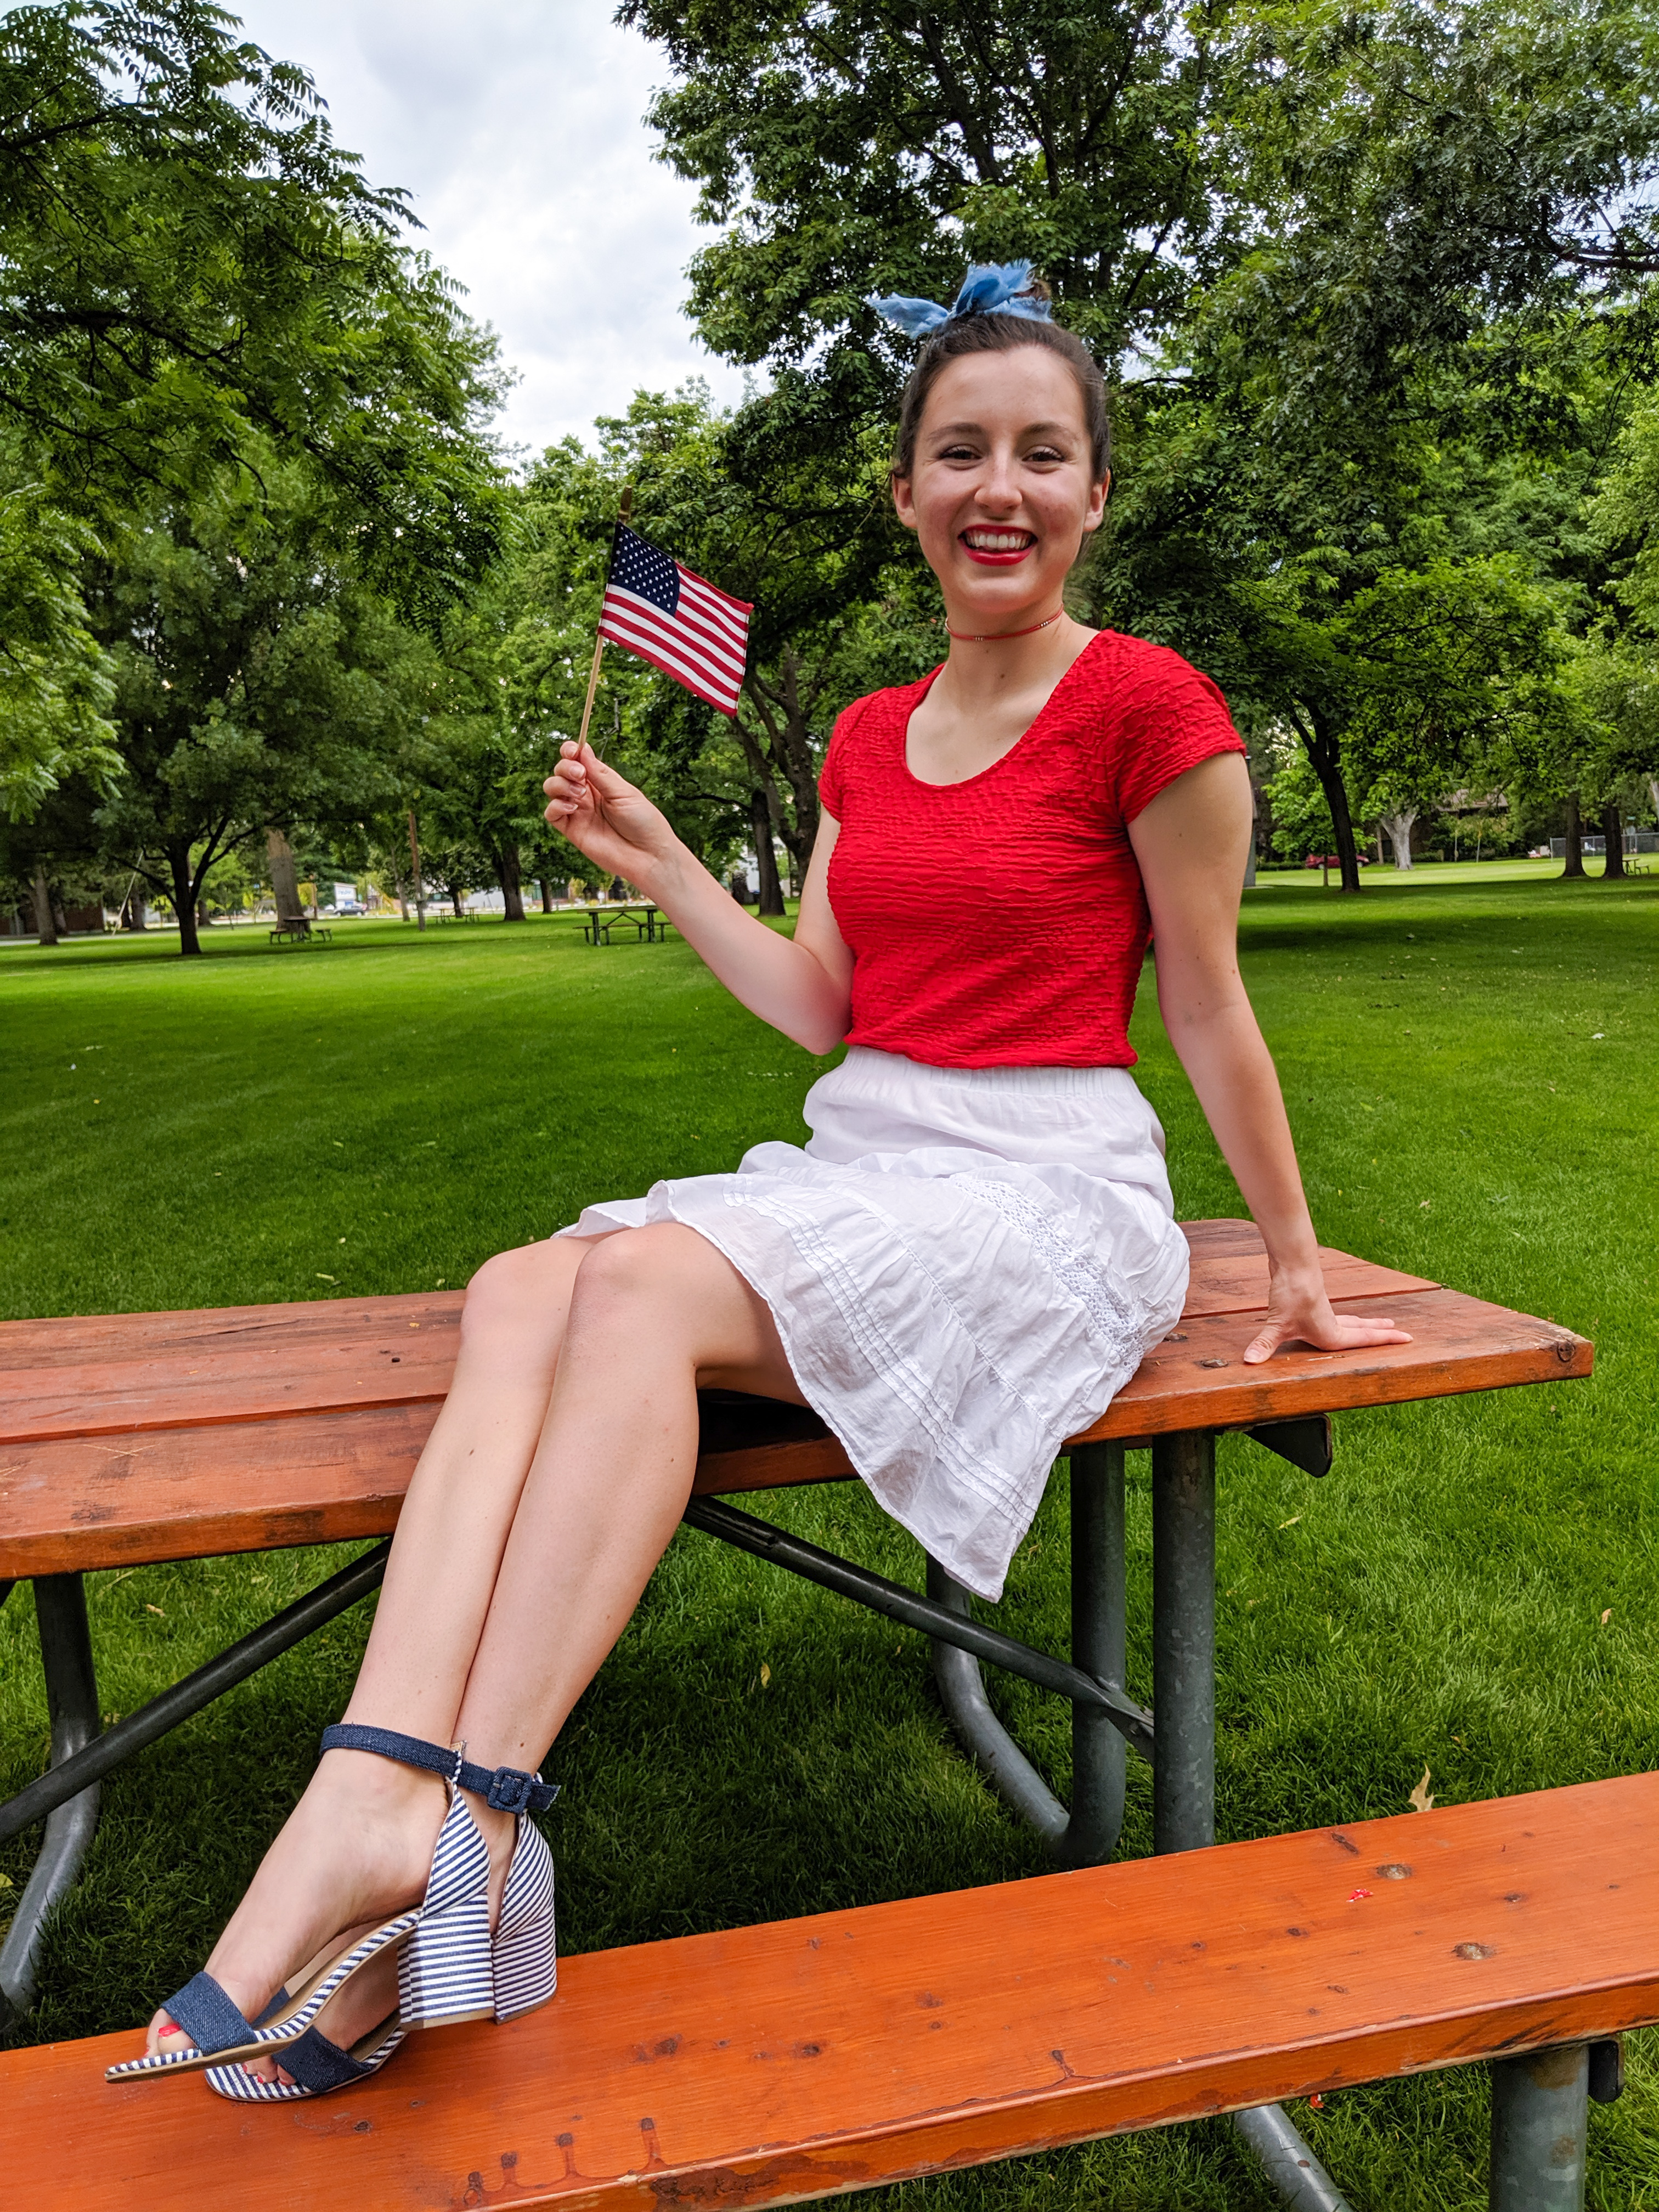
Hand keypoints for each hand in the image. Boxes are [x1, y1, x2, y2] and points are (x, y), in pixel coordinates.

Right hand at [543, 742, 679, 887]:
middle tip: (580, 775)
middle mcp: (587, 794)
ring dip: (560, 784)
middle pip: (561, 771)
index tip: (572, 750)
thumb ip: (600, 773)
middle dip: (565, 767)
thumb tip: (583, 748)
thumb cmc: (643, 822)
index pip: (578, 760)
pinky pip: (551, 814)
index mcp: (601, 781)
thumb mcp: (624, 792)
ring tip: (580, 793)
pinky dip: (556, 806)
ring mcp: (578, 812)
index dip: (570, 751)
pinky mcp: (572, 830)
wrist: (649, 855)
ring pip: (552, 789)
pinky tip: (572, 808)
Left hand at [1243, 1271, 1414, 1363]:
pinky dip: (1348, 1318)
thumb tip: (1249, 1361)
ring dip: (1366, 1324)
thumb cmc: (1291, 1295)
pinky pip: (1338, 1313)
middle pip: (1362, 1329)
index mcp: (1331, 1334)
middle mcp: (1332, 1323)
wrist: (1292, 1265)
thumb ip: (1264, 1345)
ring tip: (1379, 1324)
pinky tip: (1340, 1318)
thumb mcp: (1277, 1325)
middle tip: (1399, 1332)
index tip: (1408, 1337)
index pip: (1365, 1339)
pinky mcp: (1315, 1301)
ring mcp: (1325, 1311)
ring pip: (1351, 1320)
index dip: (1386, 1340)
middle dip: (1380, 1333)